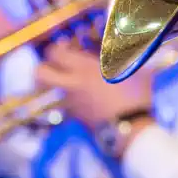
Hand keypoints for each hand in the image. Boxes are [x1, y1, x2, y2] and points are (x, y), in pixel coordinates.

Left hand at [36, 40, 150, 134]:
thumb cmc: (135, 98)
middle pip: (40, 73)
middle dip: (44, 66)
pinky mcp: (77, 118)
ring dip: (56, 83)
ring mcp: (72, 103)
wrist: (131, 131)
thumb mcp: (137, 72)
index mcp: (84, 70)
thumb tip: (133, 49)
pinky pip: (66, 103)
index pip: (55, 53)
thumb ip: (130, 60)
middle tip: (57, 64)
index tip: (67, 46)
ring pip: (51, 90)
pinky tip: (86, 97)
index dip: (57, 47)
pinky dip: (71, 98)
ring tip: (70, 81)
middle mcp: (72, 86)